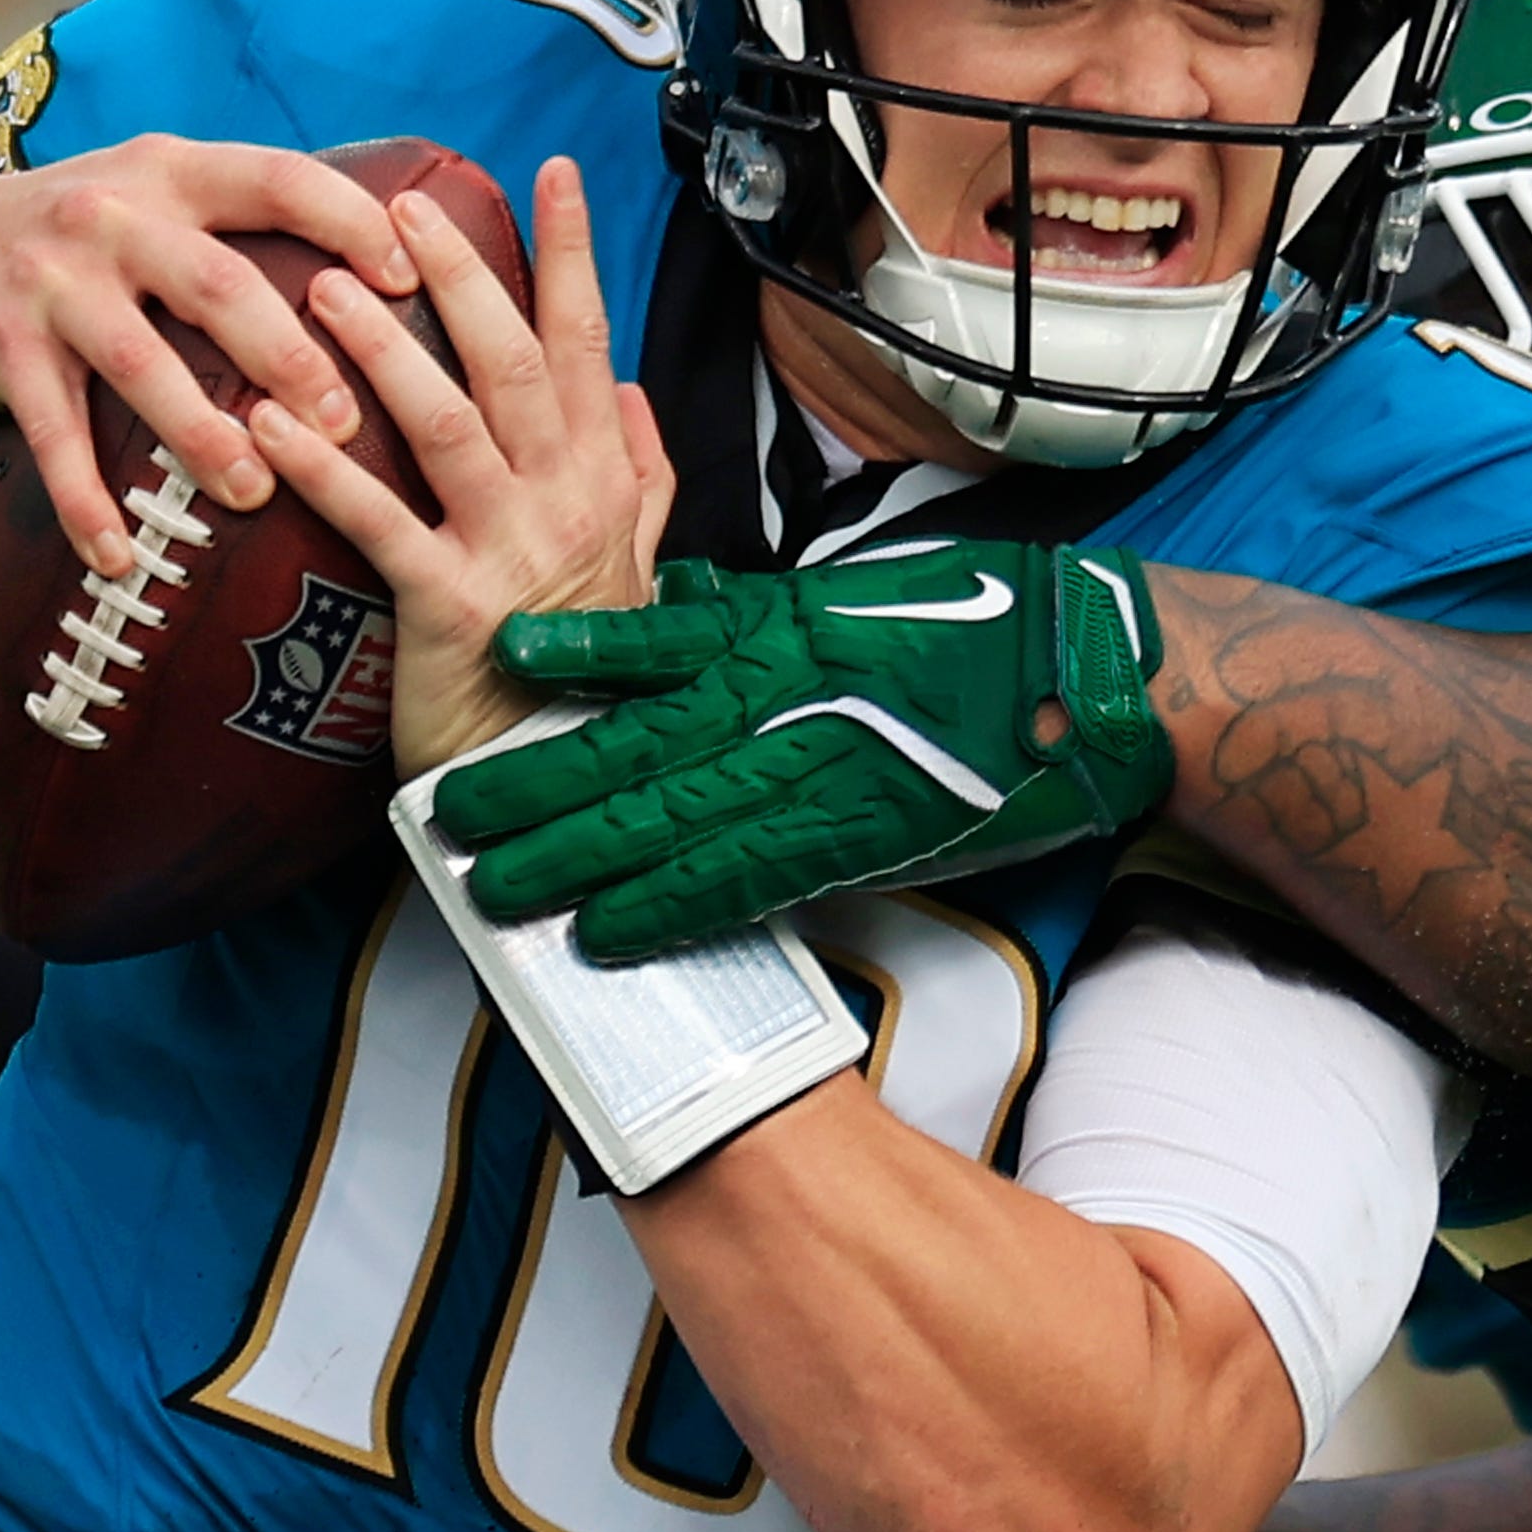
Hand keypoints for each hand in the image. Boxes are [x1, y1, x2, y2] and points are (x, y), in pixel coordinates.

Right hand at [0, 136, 418, 579]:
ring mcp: (50, 280)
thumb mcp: (142, 195)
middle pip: (217, 283)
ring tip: (253, 492)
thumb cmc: (63, 240)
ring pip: (140, 362)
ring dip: (200, 434)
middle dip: (287, 355)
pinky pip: (51, 436)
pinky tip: (119, 558)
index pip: (276, 179)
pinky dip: (85, 502)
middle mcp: (111, 215)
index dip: (348, 221)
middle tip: (340, 422)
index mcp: (169, 172)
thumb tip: (363, 284)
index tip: (408, 277)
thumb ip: (229, 223)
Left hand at [252, 160, 672, 772]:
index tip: (554, 173)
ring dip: (381, 349)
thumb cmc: (589, 666)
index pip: (590, 340)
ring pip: (446, 422)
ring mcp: (511, 549)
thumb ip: (641, 470)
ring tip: (319, 289)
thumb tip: (632, 389)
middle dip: (458, 274)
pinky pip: (378, 521)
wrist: (555, 771)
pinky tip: (270, 423)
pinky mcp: (449, 605)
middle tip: (398, 211)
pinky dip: (323, 469)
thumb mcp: (637, 560)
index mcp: (604, 477)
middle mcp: (566, 498)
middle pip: (512, 360)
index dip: (572, 253)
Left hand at [430, 542, 1173, 957]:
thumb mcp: (849, 599)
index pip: (650, 644)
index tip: (495, 663)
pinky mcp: (853, 839)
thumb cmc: (975, 630)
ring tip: (495, 887)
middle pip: (629, 744)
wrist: (1085, 682)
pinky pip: (739, 882)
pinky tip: (605, 932)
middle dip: (532, 784)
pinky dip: (668, 910)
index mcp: (779, 631)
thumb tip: (665, 608)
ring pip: (665, 820)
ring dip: (573, 860)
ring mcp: (814, 772)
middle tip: (446, 816)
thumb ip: (751, 617)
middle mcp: (781, 699)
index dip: (568, 659)